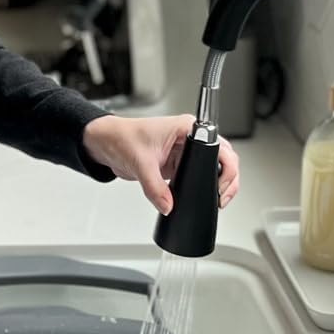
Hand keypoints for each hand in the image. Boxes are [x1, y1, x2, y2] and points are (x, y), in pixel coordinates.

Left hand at [82, 114, 238, 214]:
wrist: (105, 143)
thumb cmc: (121, 137)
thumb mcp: (140, 163)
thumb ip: (154, 187)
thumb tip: (168, 205)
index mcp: (186, 128)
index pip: (219, 146)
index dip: (226, 167)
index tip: (221, 185)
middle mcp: (190, 138)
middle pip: (223, 158)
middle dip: (228, 179)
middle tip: (222, 198)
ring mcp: (185, 152)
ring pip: (213, 168)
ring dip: (218, 184)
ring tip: (217, 200)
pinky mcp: (178, 165)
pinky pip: (197, 177)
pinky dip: (203, 187)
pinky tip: (203, 197)